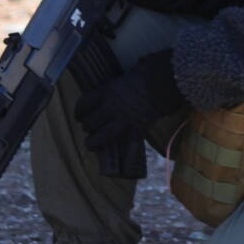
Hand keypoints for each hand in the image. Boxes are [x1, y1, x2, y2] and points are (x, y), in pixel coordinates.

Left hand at [74, 50, 189, 152]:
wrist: (164, 83)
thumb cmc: (148, 73)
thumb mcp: (128, 72)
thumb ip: (123, 79)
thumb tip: (128, 74)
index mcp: (107, 91)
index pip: (85, 103)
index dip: (79, 110)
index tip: (79, 114)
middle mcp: (111, 108)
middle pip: (91, 122)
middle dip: (87, 126)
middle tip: (88, 126)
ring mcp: (123, 121)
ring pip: (102, 137)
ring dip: (94, 142)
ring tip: (91, 144)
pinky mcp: (137, 130)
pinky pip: (130, 148)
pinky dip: (127, 160)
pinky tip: (123, 171)